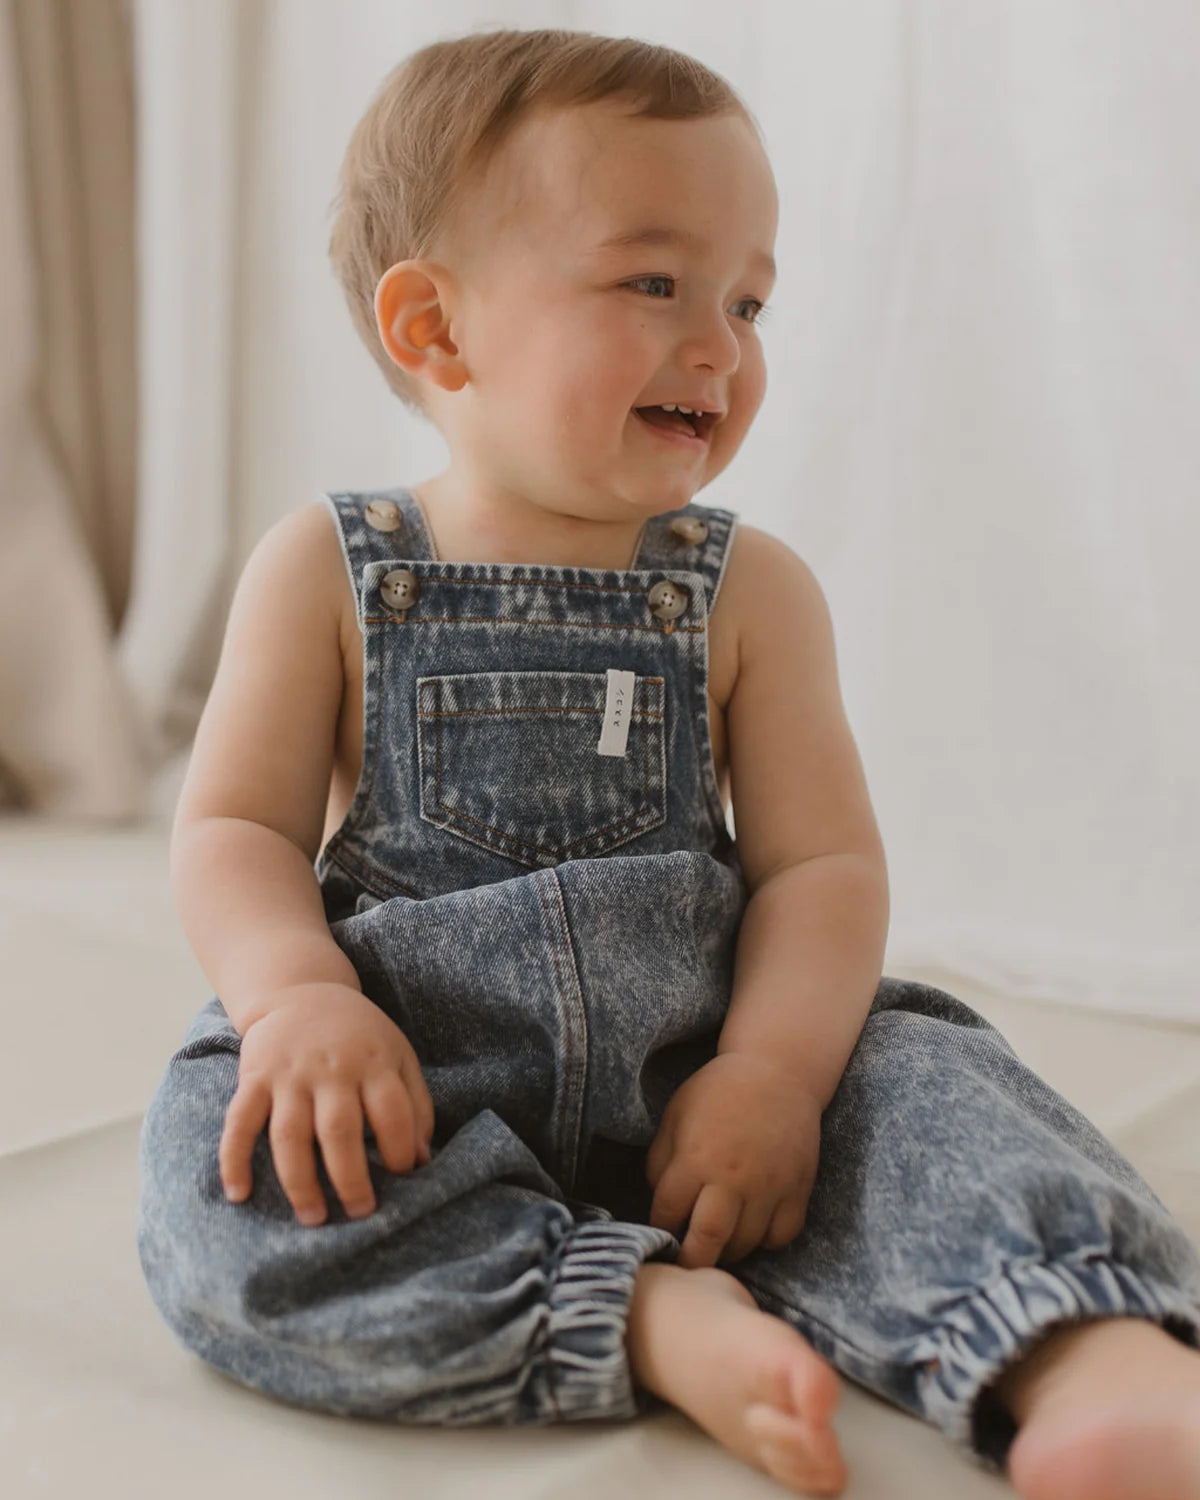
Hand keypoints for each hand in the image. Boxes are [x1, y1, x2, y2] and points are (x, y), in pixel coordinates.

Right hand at [219, 981, 435, 1226]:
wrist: (301, 992)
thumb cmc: (359, 1036)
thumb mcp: (398, 1056)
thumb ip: (415, 1105)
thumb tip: (421, 1162)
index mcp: (374, 1062)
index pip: (393, 1112)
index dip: (401, 1150)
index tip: (402, 1176)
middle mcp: (331, 1069)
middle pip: (339, 1131)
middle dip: (351, 1179)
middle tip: (361, 1213)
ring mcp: (289, 1075)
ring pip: (290, 1135)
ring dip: (300, 1182)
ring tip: (314, 1217)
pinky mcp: (254, 1078)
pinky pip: (238, 1122)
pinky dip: (234, 1159)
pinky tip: (240, 1194)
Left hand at [645, 1052, 822, 1268]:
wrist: (778, 1071)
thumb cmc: (719, 1091)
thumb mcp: (675, 1114)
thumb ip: (660, 1161)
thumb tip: (659, 1203)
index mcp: (695, 1158)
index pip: (668, 1213)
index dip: (660, 1228)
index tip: (663, 1232)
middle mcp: (731, 1179)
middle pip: (707, 1242)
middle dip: (692, 1260)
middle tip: (688, 1261)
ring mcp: (769, 1187)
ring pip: (745, 1244)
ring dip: (728, 1250)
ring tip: (718, 1242)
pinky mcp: (798, 1190)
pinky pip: (780, 1236)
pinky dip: (765, 1240)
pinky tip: (753, 1226)